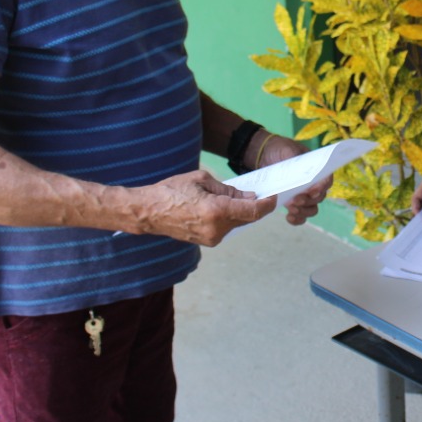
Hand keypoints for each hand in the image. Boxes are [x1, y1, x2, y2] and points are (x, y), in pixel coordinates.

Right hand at [141, 169, 275, 245]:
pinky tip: (216, 207)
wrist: (149, 212)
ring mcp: (212, 238)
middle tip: (252, 191)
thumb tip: (248, 196)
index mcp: (217, 210)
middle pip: (247, 218)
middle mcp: (217, 228)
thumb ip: (228, 190)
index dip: (267, 204)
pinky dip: (227, 217)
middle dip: (252, 205)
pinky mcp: (207, 242)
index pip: (253, 211)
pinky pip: (225, 228)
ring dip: (238, 211)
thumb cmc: (172, 191)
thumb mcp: (202, 180)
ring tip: (223, 197)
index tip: (273, 196)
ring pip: (236, 223)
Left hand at [255, 134, 329, 225]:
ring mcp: (304, 195)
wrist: (266, 155)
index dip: (322, 187)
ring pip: (312, 209)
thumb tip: (293, 174)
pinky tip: (288, 217)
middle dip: (308, 201)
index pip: (326, 180)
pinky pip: (300, 216)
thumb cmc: (281, 149)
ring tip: (291, 210)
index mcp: (317, 168)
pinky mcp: (294, 203)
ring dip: (303, 211)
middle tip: (295, 200)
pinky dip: (297, 219)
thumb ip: (292, 160)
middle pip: (319, 198)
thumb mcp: (286, 150)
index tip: (312, 192)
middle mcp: (314, 184)